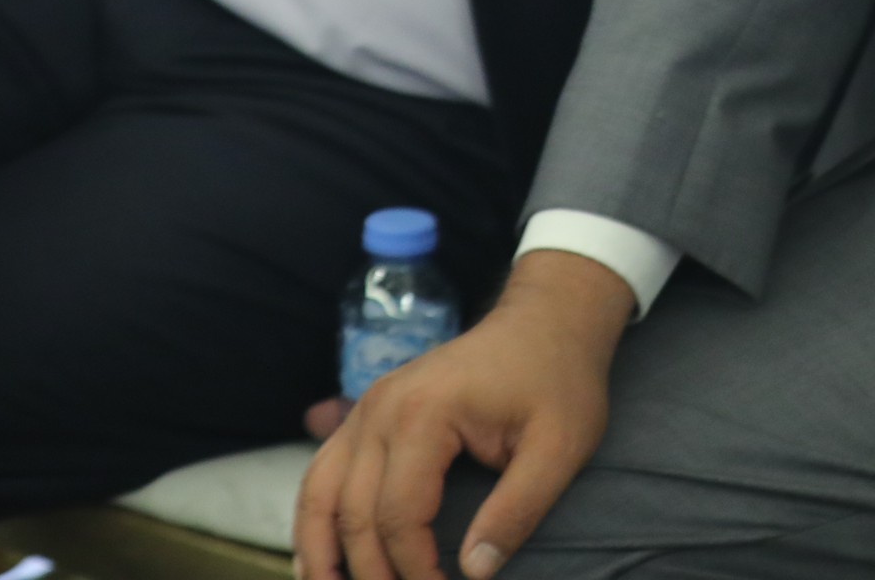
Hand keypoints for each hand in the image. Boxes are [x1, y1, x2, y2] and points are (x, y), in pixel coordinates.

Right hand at [297, 249, 632, 579]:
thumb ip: (518, 511)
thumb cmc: (558, 381)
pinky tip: (317, 559)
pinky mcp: (368, 413)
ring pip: (320, 493)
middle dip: (371, 573)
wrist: (547, 321)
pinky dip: (314, 519)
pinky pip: (324, 472)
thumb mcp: (560, 447)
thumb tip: (475, 570)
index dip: (415, 570)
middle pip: (355, 513)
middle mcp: (380, 409)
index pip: (400, 516)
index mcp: (424, 414)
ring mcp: (368, 408)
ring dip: (318, 552)